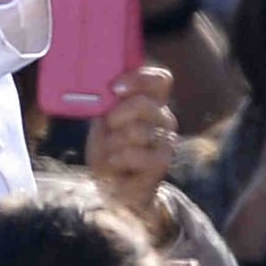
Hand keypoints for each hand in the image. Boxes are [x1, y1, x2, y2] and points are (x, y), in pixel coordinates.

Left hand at [85, 66, 177, 221]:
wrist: (114, 188)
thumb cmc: (108, 150)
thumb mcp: (102, 120)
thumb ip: (106, 101)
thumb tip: (99, 83)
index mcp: (151, 102)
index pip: (160, 79)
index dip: (140, 78)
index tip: (114, 88)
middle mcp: (164, 117)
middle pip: (145, 103)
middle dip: (117, 115)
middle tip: (109, 127)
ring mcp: (166, 139)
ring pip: (136, 131)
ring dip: (114, 142)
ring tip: (112, 151)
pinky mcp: (162, 161)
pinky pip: (134, 153)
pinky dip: (118, 158)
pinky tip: (116, 163)